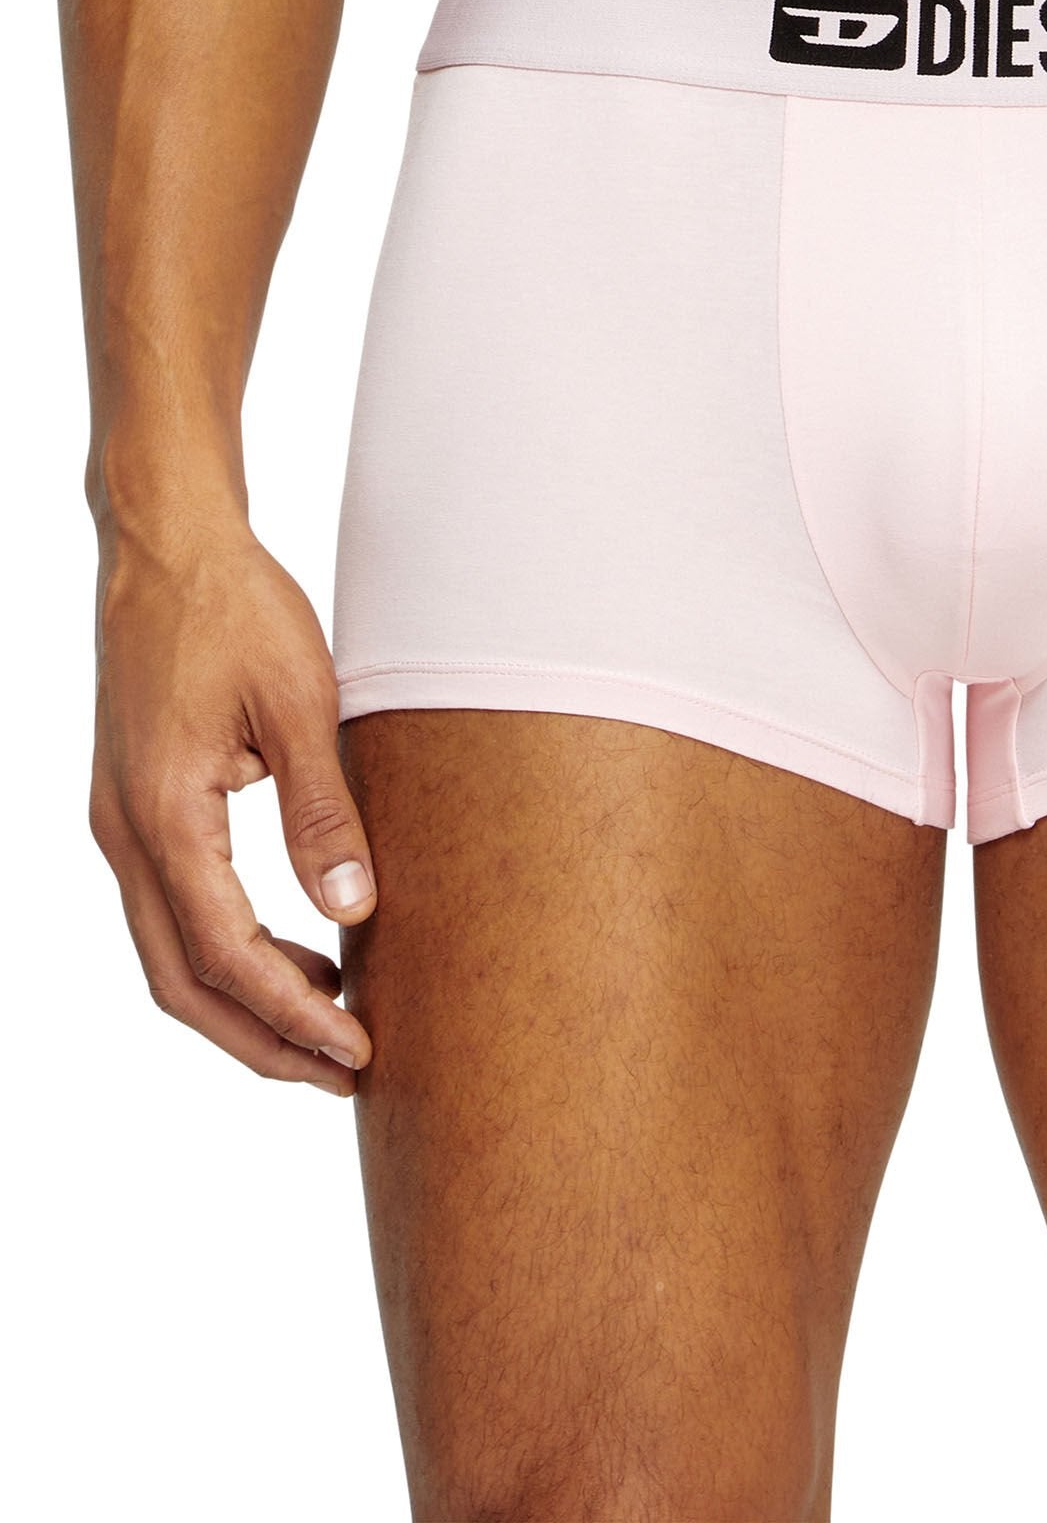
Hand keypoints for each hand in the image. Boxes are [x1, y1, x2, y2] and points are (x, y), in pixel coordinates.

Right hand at [91, 524, 376, 1093]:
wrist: (167, 544)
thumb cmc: (236, 607)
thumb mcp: (300, 704)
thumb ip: (323, 813)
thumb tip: (354, 913)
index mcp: (162, 816)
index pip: (227, 956)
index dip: (291, 1016)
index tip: (356, 1052)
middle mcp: (124, 834)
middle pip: (182, 984)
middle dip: (261, 1041)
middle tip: (345, 1072)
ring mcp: (119, 823)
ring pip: (169, 955)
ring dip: (243, 1002)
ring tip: (331, 1020)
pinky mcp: (132, 807)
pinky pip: (171, 909)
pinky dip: (227, 949)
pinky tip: (295, 945)